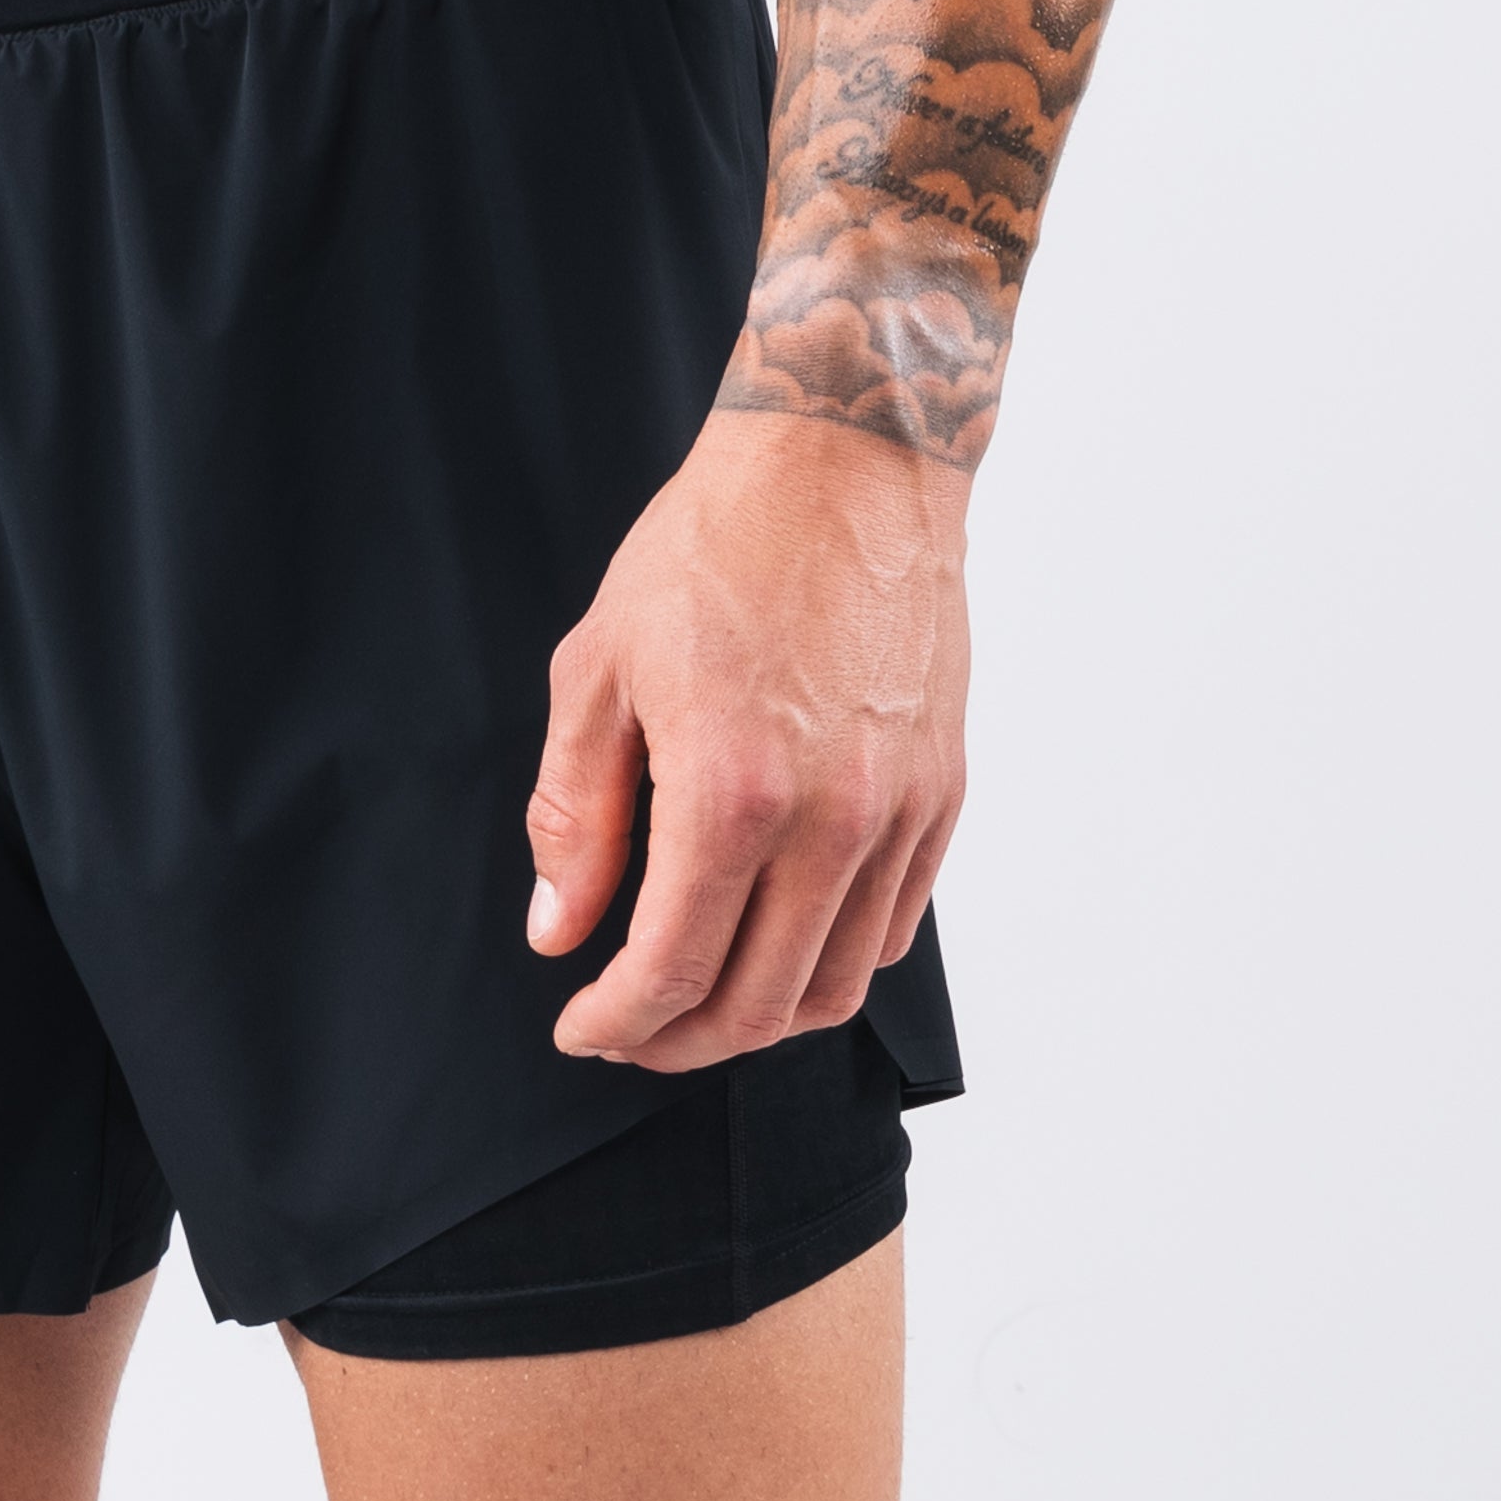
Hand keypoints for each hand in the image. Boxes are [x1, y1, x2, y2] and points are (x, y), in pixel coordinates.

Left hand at [524, 409, 968, 1072]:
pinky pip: (892, 928)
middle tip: (629, 1027)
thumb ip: (576, 816)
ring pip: (836, 985)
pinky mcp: (941, 794)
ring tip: (700, 995)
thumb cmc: (713, 547)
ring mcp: (899, 813)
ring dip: (760, 1018)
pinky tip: (777, 935)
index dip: (617, 1023)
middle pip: (760, 1005)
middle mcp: (830, 822)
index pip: (672, 970)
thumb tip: (558, 928)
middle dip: (679, 1039)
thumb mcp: (600, 670)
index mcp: (730, 793)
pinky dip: (829, 961)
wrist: (843, 460)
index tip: (582, 1027)